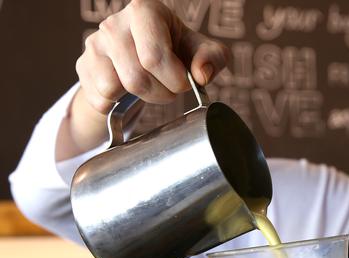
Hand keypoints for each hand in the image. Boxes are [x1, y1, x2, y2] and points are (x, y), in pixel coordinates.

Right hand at [59, 0, 229, 159]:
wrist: (147, 59)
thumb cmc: (179, 50)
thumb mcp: (203, 51)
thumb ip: (213, 58)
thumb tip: (201, 74)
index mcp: (146, 10)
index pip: (154, 56)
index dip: (173, 79)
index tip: (183, 83)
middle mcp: (114, 23)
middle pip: (136, 77)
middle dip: (161, 93)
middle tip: (170, 89)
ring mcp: (95, 43)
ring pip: (113, 88)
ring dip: (140, 98)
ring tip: (152, 87)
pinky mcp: (84, 65)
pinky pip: (99, 99)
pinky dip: (118, 104)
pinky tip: (130, 91)